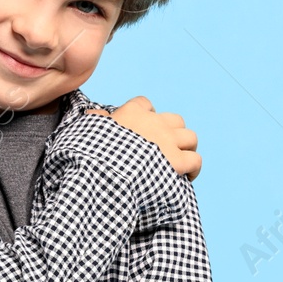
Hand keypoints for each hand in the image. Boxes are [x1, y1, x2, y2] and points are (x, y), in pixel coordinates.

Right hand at [84, 96, 200, 180]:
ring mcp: (168, 142)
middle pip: (174, 120)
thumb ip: (94, 121)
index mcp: (131, 114)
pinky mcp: (178, 162)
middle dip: (172, 132)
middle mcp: (154, 123)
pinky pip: (196, 160)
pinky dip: (194, 168)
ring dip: (186, 148)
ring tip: (180, 161)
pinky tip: (188, 176)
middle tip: (165, 147)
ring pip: (190, 137)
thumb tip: (94, 114)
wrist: (105, 175)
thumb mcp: (86, 131)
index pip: (144, 104)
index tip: (142, 128)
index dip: (146, 114)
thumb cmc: (92, 155)